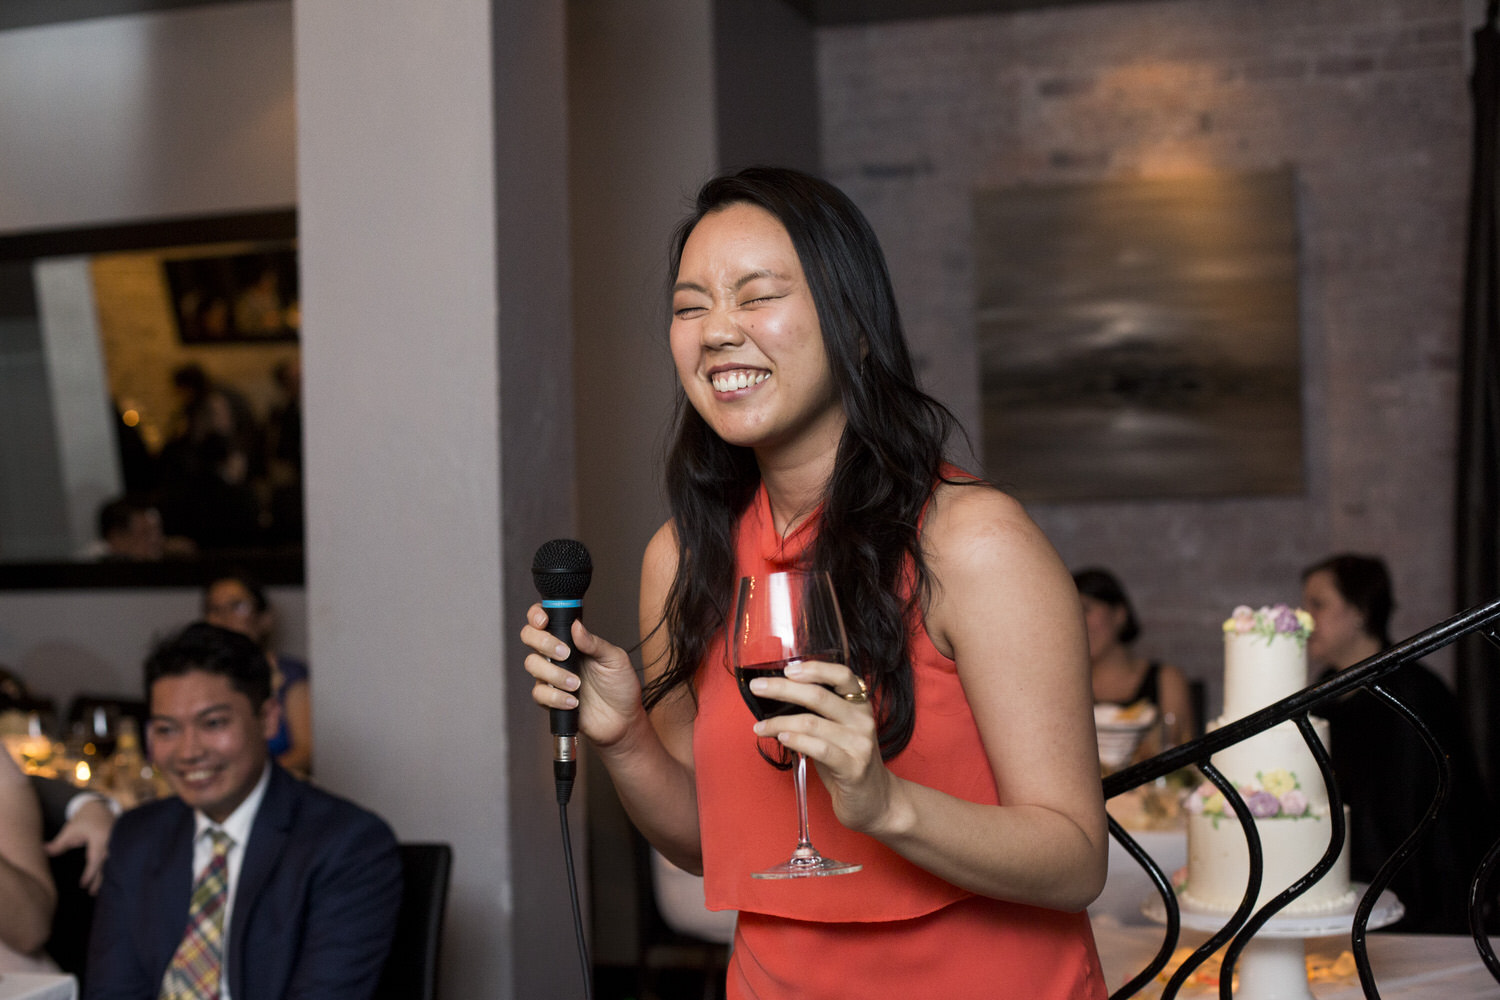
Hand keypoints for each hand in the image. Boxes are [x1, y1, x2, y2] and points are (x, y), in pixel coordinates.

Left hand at [44, 797, 114, 894]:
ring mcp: (118, 842)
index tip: (83, 885)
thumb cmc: (83, 820)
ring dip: (105, 877)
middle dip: (99, 880)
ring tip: (98, 890)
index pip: (95, 860)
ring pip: (112, 863)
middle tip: (92, 893)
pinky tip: (106, 879)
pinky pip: (116, 859)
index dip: (89, 874)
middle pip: (106, 864)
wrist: (99, 808)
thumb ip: (59, 844)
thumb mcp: (70, 831)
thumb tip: (43, 851)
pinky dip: (110, 870)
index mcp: (100, 837)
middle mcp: (112, 841)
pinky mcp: (119, 844)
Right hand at [520, 603, 644, 748]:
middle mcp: (557, 655)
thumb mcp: (615, 659)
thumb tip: (576, 626)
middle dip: (543, 642)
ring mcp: (552, 676)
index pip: (546, 620)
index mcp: (572, 639)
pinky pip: (539, 693)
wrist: (622, 720)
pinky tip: (573, 701)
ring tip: (576, 684)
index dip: (537, 615)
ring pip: (532, 664)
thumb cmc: (620, 686)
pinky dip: (556, 697)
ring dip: (554, 673)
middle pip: (530, 637)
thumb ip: (594, 643)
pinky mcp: (550, 698)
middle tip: (565, 653)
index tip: (544, 620)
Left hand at [748, 659, 896, 833]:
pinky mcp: (853, 768)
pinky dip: (797, 741)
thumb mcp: (838, 731)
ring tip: (760, 727)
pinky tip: (781, 739)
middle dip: (782, 689)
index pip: (842, 675)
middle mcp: (863, 720)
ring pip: (812, 723)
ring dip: (779, 723)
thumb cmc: (848, 762)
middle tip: (758, 687)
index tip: (787, 669)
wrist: (876, 801)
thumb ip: (818, 713)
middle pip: (818, 696)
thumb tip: (778, 697)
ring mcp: (860, 744)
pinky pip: (820, 749)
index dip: (814, 668)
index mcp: (860, 705)